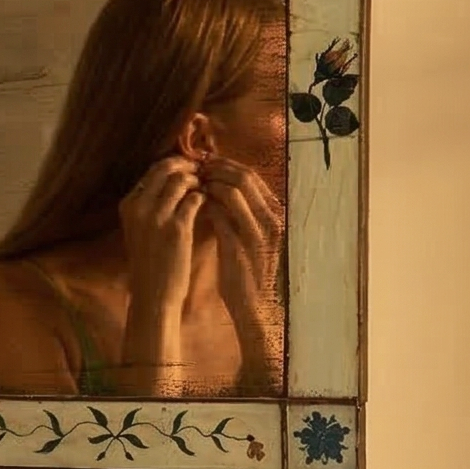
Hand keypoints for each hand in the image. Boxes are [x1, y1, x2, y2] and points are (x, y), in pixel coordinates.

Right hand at [118, 156, 202, 317]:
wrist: (153, 294)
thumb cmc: (150, 263)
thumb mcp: (139, 229)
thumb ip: (150, 204)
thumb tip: (174, 178)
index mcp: (128, 204)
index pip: (153, 170)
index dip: (174, 164)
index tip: (189, 167)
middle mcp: (139, 206)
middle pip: (165, 168)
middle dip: (187, 165)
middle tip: (202, 171)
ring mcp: (156, 216)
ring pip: (181, 180)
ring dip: (198, 181)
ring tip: (205, 190)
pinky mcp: (176, 228)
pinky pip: (195, 199)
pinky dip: (204, 198)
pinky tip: (207, 205)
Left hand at [201, 160, 283, 361]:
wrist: (253, 306)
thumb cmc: (247, 271)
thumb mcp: (251, 237)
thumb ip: (242, 212)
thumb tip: (220, 185)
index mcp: (275, 214)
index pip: (252, 176)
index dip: (227, 165)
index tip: (207, 163)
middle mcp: (271, 219)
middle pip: (245, 177)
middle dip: (217, 169)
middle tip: (196, 169)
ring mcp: (258, 232)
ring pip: (234, 191)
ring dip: (210, 183)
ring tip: (194, 184)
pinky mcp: (240, 245)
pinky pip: (221, 214)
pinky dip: (206, 205)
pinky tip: (194, 206)